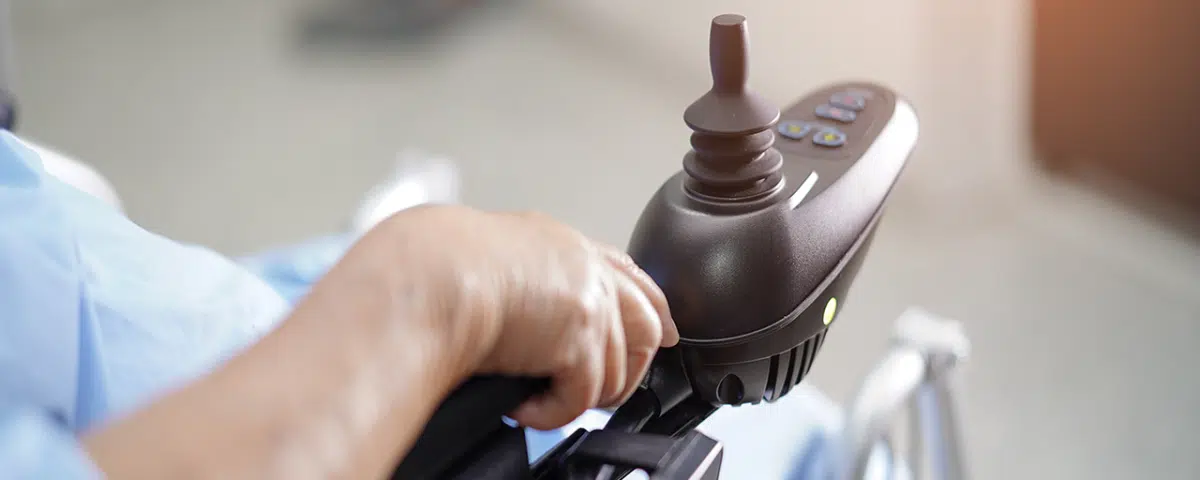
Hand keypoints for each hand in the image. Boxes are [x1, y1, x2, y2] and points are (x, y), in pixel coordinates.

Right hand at [367, 205, 678, 429]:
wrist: (427, 278)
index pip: (629, 275)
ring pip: (617, 370)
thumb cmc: (435, 268)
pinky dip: (552, 413)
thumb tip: (528, 324)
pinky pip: (582, 397)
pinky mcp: (580, 339)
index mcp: (562, 245)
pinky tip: (524, 408)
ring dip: (582, 396)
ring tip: (546, 401)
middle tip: (600, 393)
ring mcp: (589, 301)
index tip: (664, 332)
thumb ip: (526, 282)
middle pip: (645, 324)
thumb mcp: (491, 259)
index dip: (651, 308)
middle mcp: (585, 268)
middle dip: (629, 367)